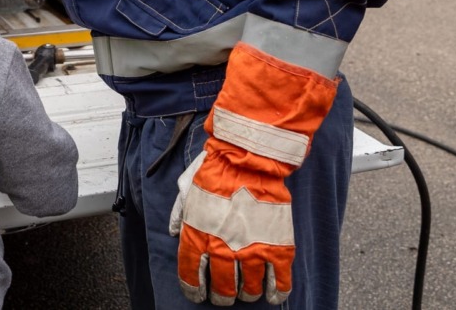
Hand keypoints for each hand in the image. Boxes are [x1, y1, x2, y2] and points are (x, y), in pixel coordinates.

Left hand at [169, 147, 293, 304]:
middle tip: (223, 295)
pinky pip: (279, 283)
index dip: (193, 290)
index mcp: (197, 238)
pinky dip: (276, 293)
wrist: (248, 160)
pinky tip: (272, 295)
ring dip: (246, 294)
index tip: (197, 294)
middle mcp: (223, 251)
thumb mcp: (186, 190)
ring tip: (246, 291)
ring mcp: (252, 252)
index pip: (191, 277)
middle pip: (222, 290)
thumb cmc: (215, 172)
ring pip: (250, 290)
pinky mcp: (278, 248)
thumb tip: (175, 233)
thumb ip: (179, 214)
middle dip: (221, 297)